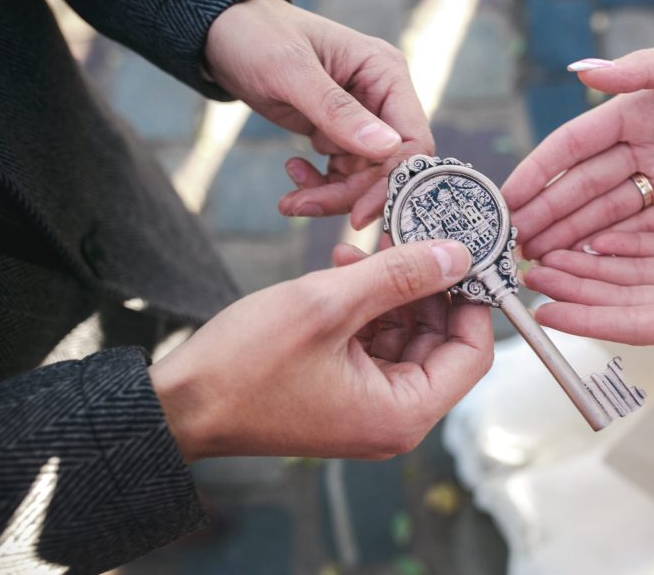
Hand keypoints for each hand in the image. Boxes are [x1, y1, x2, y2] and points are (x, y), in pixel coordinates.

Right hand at [150, 240, 492, 460]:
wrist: (181, 404)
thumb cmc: (245, 365)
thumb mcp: (329, 305)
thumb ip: (400, 277)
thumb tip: (459, 254)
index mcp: (403, 412)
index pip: (472, 353)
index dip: (473, 299)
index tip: (462, 252)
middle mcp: (394, 415)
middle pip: (441, 341)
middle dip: (425, 287)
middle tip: (405, 237)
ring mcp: (369, 403)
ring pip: (407, 335)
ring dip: (390, 290)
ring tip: (356, 253)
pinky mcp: (345, 389)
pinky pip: (375, 341)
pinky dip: (366, 306)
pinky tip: (341, 271)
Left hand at [205, 0, 431, 227]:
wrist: (223, 33)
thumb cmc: (257, 36)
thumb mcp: (291, 71)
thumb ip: (337, 111)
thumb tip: (387, 148)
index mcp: (386, 73)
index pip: (412, 141)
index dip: (392, 181)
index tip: (358, 214)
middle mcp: (382, 98)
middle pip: (387, 168)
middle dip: (349, 193)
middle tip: (303, 205)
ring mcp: (362, 118)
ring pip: (364, 178)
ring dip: (330, 194)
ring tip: (290, 198)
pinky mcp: (339, 134)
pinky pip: (343, 174)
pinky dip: (320, 185)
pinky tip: (294, 171)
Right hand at [502, 38, 653, 258]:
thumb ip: (645, 70)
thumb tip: (580, 71)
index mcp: (638, 111)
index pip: (574, 146)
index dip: (538, 173)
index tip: (507, 199)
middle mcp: (643, 148)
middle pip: (582, 187)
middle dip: (545, 214)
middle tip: (513, 243)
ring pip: (604, 215)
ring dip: (569, 237)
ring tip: (536, 262)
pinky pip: (640, 234)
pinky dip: (609, 250)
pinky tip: (581, 266)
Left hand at [523, 184, 653, 363]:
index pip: (632, 321)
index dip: (587, 316)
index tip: (544, 310)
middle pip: (620, 292)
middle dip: (573, 283)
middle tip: (528, 272)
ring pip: (629, 265)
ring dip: (587, 259)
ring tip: (544, 251)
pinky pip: (652, 239)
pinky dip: (620, 237)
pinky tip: (590, 230)